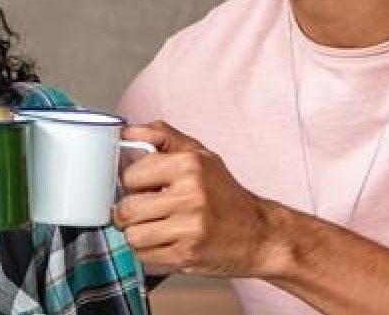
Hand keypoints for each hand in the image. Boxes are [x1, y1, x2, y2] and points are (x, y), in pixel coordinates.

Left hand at [114, 120, 288, 277]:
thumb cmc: (227, 195)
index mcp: (190, 165)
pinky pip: (144, 256)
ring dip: (137, 234)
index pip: (129, 175)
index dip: (131, 183)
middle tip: (144, 210)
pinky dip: (148, 251)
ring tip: (155, 227)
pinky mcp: (187, 255)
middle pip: (126, 209)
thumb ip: (162, 137)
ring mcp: (188, 228)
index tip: (141, 187)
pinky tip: (165, 242)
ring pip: (132, 235)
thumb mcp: (200, 155)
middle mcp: (190, 195)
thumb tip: (126, 133)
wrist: (261, 235)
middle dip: (129, 212)